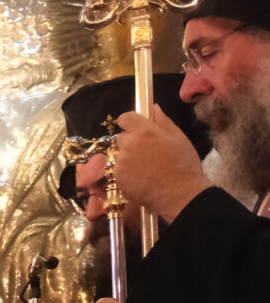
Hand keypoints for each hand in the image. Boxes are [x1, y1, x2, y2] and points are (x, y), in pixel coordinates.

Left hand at [112, 106, 211, 224]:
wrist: (180, 194)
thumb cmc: (184, 164)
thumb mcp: (178, 137)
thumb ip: (162, 121)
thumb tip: (152, 108)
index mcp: (144, 131)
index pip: (125, 118)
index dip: (131, 123)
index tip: (138, 129)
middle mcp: (129, 144)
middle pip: (123, 137)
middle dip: (132, 142)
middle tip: (149, 152)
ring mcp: (121, 161)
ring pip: (121, 154)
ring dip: (129, 158)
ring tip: (147, 168)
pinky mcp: (117, 177)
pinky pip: (119, 169)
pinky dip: (127, 172)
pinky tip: (142, 177)